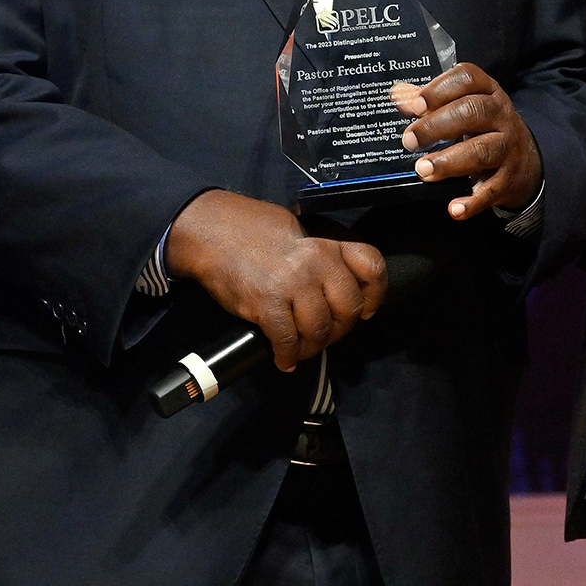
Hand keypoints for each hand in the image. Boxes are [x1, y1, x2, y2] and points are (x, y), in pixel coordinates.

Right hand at [165, 189, 386, 370]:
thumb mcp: (297, 227)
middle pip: (349, 308)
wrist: (209, 230)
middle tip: (327, 334)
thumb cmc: (252, 227)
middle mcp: (317, 261)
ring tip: (302, 349)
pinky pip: (287, 340)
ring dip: (313, 347)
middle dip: (341, 328)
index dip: (375, 294)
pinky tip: (284, 359)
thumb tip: (334, 281)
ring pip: (320, 330)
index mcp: (327, 240)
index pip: (371, 266)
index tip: (366, 309)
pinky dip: (288, 355)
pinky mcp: (267, 305)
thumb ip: (321, 250)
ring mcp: (293, 284)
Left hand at [392, 63, 541, 219]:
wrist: (525, 159)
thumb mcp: (464, 106)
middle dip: (437, 126)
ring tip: (423, 170)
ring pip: (482, 150)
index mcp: (487, 91)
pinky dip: (473, 201)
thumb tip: (397, 94)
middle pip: (472, 112)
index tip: (415, 106)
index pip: (467, 79)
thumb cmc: (483, 127)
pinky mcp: (509, 178)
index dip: (440, 89)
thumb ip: (430, 101)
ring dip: (450, 161)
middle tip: (410, 141)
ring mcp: (508, 147)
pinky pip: (491, 190)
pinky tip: (454, 208)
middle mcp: (501, 115)